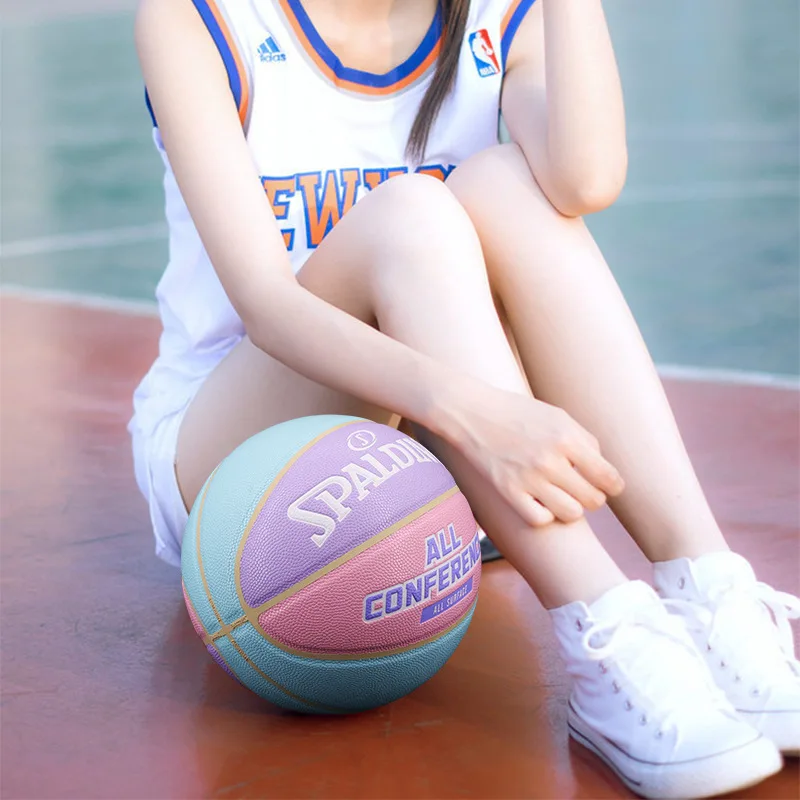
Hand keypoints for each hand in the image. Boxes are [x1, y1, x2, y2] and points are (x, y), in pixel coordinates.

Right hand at [444, 385, 623, 526]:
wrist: (472, 413)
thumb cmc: (518, 413)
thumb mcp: (558, 416)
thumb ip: (585, 442)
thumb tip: (604, 474)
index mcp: (566, 438)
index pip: (608, 477)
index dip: (614, 486)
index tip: (609, 486)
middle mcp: (549, 460)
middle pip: (593, 500)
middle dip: (592, 496)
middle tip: (581, 487)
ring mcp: (527, 479)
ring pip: (571, 514)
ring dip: (571, 507)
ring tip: (561, 494)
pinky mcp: (507, 492)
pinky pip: (540, 519)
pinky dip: (544, 513)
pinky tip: (539, 500)